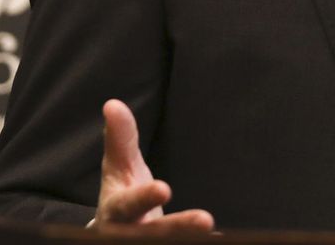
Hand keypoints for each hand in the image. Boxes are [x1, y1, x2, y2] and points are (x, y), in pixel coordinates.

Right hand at [93, 99, 215, 231]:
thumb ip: (120, 139)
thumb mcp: (118, 167)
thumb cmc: (120, 193)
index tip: (164, 188)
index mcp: (117, 210)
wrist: (114, 233)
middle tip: (205, 219)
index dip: (144, 198)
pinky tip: (221, 238)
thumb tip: (113, 104)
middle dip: (177, 228)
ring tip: (213, 227)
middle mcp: (129, 233)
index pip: (128, 204)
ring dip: (190, 239)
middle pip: (152, 234)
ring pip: (167, 244)